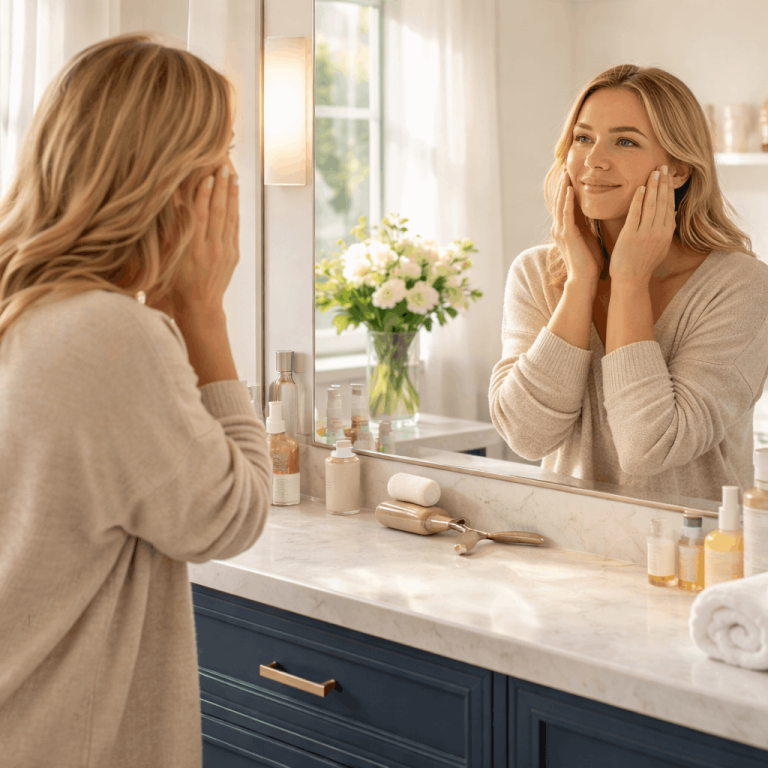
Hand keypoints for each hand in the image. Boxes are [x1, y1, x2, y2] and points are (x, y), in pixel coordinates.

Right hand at [171, 158, 239, 317]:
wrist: (200, 304)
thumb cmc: (178, 281)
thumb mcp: (172, 258)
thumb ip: (175, 232)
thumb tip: (174, 204)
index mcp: (193, 250)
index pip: (200, 216)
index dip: (204, 195)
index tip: (207, 176)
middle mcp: (211, 250)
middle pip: (218, 213)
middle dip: (221, 189)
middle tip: (223, 167)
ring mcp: (225, 252)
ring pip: (230, 219)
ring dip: (232, 196)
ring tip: (232, 177)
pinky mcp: (234, 255)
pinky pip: (235, 229)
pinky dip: (235, 212)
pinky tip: (234, 198)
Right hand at [551, 170, 603, 284]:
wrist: (584, 278)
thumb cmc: (589, 261)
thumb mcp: (589, 238)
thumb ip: (588, 225)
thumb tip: (596, 213)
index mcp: (565, 229)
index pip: (565, 205)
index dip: (567, 190)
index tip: (571, 175)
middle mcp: (559, 228)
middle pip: (559, 201)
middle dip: (563, 184)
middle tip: (566, 168)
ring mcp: (561, 231)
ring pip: (560, 204)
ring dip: (563, 188)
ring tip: (566, 173)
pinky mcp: (566, 234)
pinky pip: (566, 213)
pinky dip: (567, 200)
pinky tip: (571, 189)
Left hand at [609, 164, 675, 286]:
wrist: (631, 280)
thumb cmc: (643, 264)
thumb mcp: (660, 248)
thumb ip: (666, 232)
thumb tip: (672, 216)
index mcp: (666, 234)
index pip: (670, 206)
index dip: (669, 189)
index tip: (669, 175)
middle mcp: (658, 232)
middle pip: (663, 202)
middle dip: (663, 182)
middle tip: (663, 166)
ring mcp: (644, 234)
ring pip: (651, 205)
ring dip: (653, 186)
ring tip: (654, 171)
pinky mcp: (630, 236)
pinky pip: (635, 213)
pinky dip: (638, 199)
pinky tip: (640, 187)